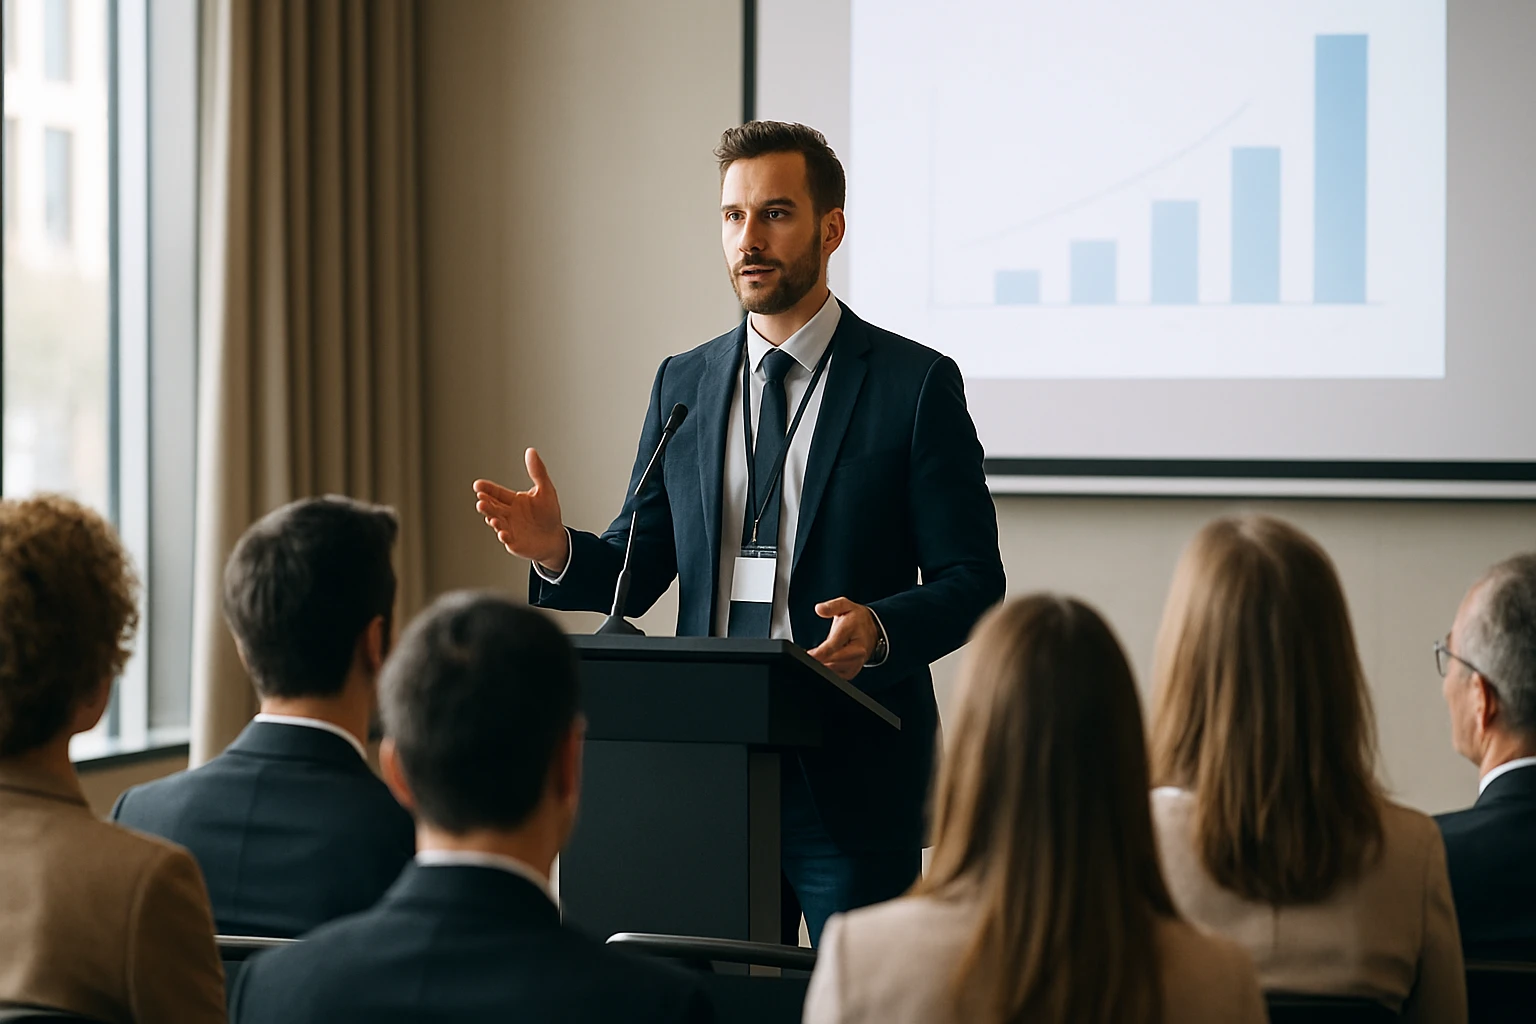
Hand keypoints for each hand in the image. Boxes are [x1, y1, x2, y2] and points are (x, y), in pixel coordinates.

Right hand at [473, 448, 569, 571]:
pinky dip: (504, 536)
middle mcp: (507, 514)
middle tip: (481, 501)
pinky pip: (507, 539)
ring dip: (492, 519)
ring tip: (491, 517)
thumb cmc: (549, 514)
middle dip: (486, 504)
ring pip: (497, 522)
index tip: (478, 485)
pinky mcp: (514, 542)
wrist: (555, 538)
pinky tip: (503, 533)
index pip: (497, 493)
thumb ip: (537, 471)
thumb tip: (531, 451)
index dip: (487, 489)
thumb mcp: (546, 489)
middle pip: (493, 508)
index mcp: (513, 501)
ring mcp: (509, 528)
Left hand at [807, 597, 878, 680]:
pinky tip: (823, 663)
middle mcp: (857, 650)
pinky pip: (838, 676)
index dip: (819, 653)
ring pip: (835, 671)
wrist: (873, 631)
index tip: (808, 654)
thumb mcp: (845, 605)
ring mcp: (856, 662)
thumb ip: (832, 606)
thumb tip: (819, 609)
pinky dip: (828, 671)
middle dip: (819, 660)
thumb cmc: (857, 619)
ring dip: (822, 666)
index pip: (833, 646)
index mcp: (852, 631)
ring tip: (814, 658)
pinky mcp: (853, 671)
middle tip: (808, 656)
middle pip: (833, 661)